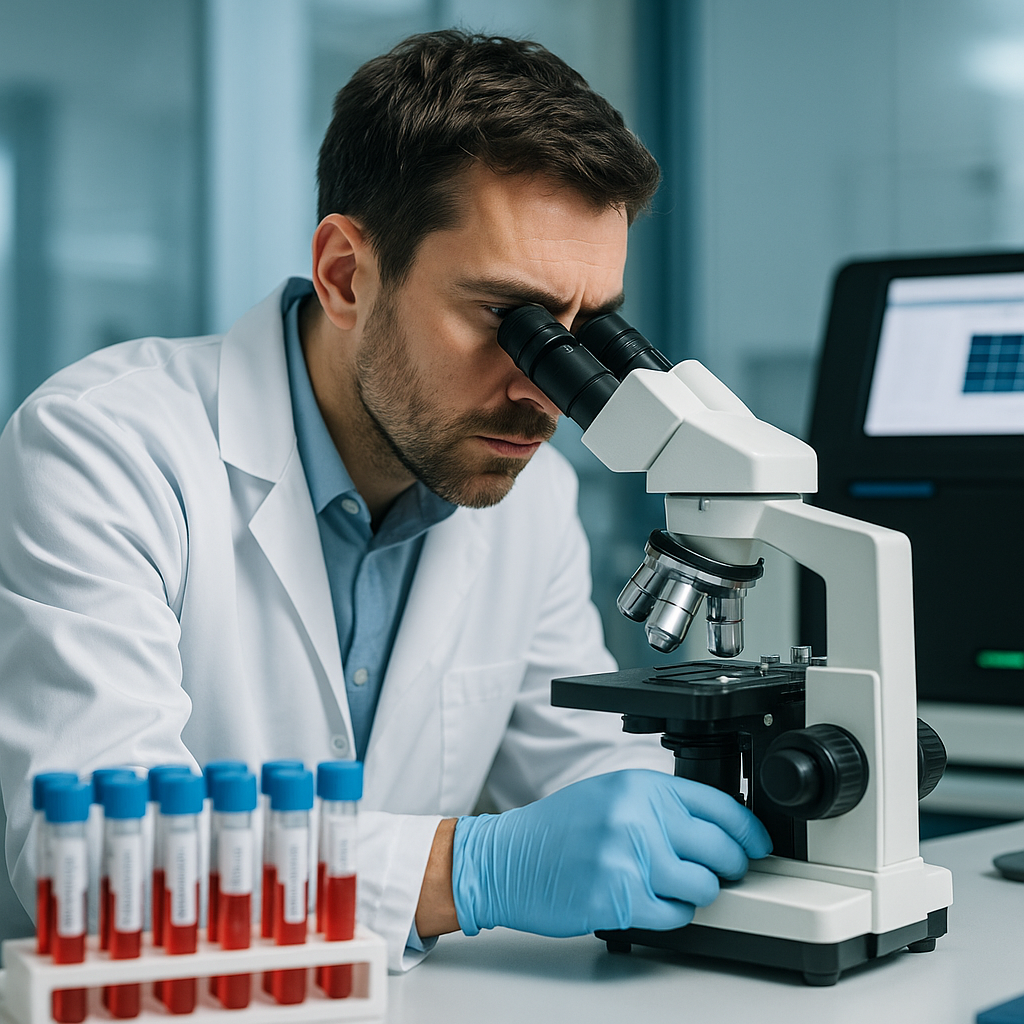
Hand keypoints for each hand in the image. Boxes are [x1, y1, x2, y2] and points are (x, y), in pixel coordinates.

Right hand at [451, 769, 771, 936]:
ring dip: (697, 893)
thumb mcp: (611, 795)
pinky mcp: (621, 900)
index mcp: (640, 787)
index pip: (719, 805)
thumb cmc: (557, 830)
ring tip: (672, 887)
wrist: (507, 860)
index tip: (758, 845)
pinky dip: (673, 915)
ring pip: (704, 887)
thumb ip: (659, 804)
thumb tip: (716, 826)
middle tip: (723, 872)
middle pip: (721, 849)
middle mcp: (639, 818)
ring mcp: (631, 860)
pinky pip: (678, 916)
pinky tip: (650, 902)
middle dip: (731, 867)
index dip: (749, 831)